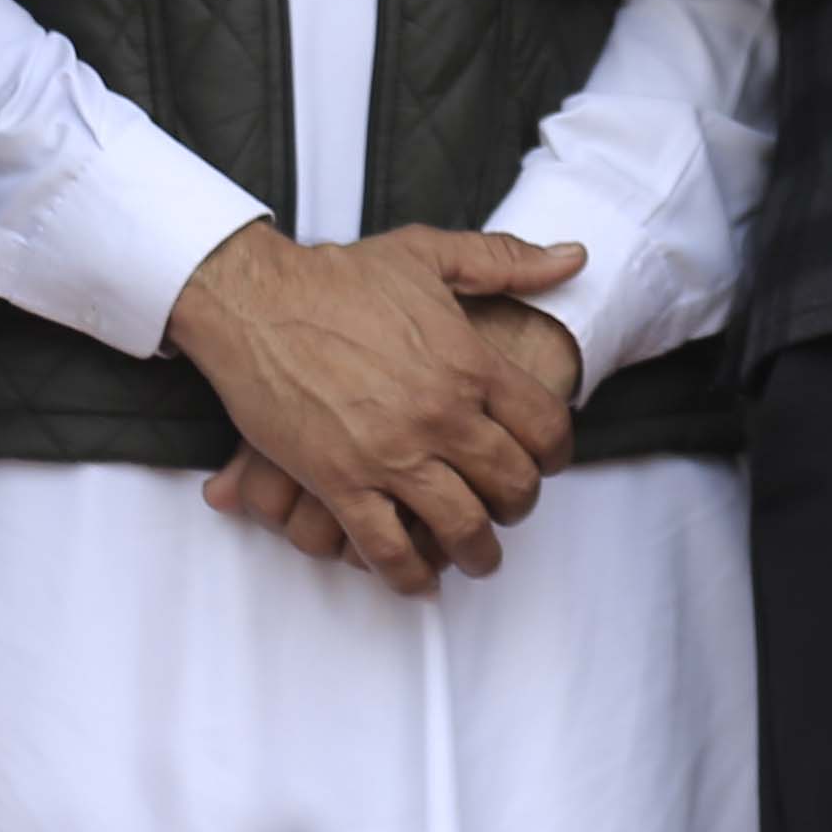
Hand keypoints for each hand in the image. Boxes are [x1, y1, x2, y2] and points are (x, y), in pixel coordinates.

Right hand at [206, 292, 591, 574]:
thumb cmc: (338, 276)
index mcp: (469, 363)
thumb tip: (575, 257)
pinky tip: (419, 579)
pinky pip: (388, 548)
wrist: (256, 302)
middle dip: (519, 505)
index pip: (544, 427)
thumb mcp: (430, 253)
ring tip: (477, 556)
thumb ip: (507, 260)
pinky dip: (410, 575)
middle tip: (509, 508)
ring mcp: (391, 454)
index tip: (546, 461)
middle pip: (511, 484)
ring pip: (460, 526)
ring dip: (477, 551)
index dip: (555, 453)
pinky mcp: (341, 483)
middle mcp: (441, 415)